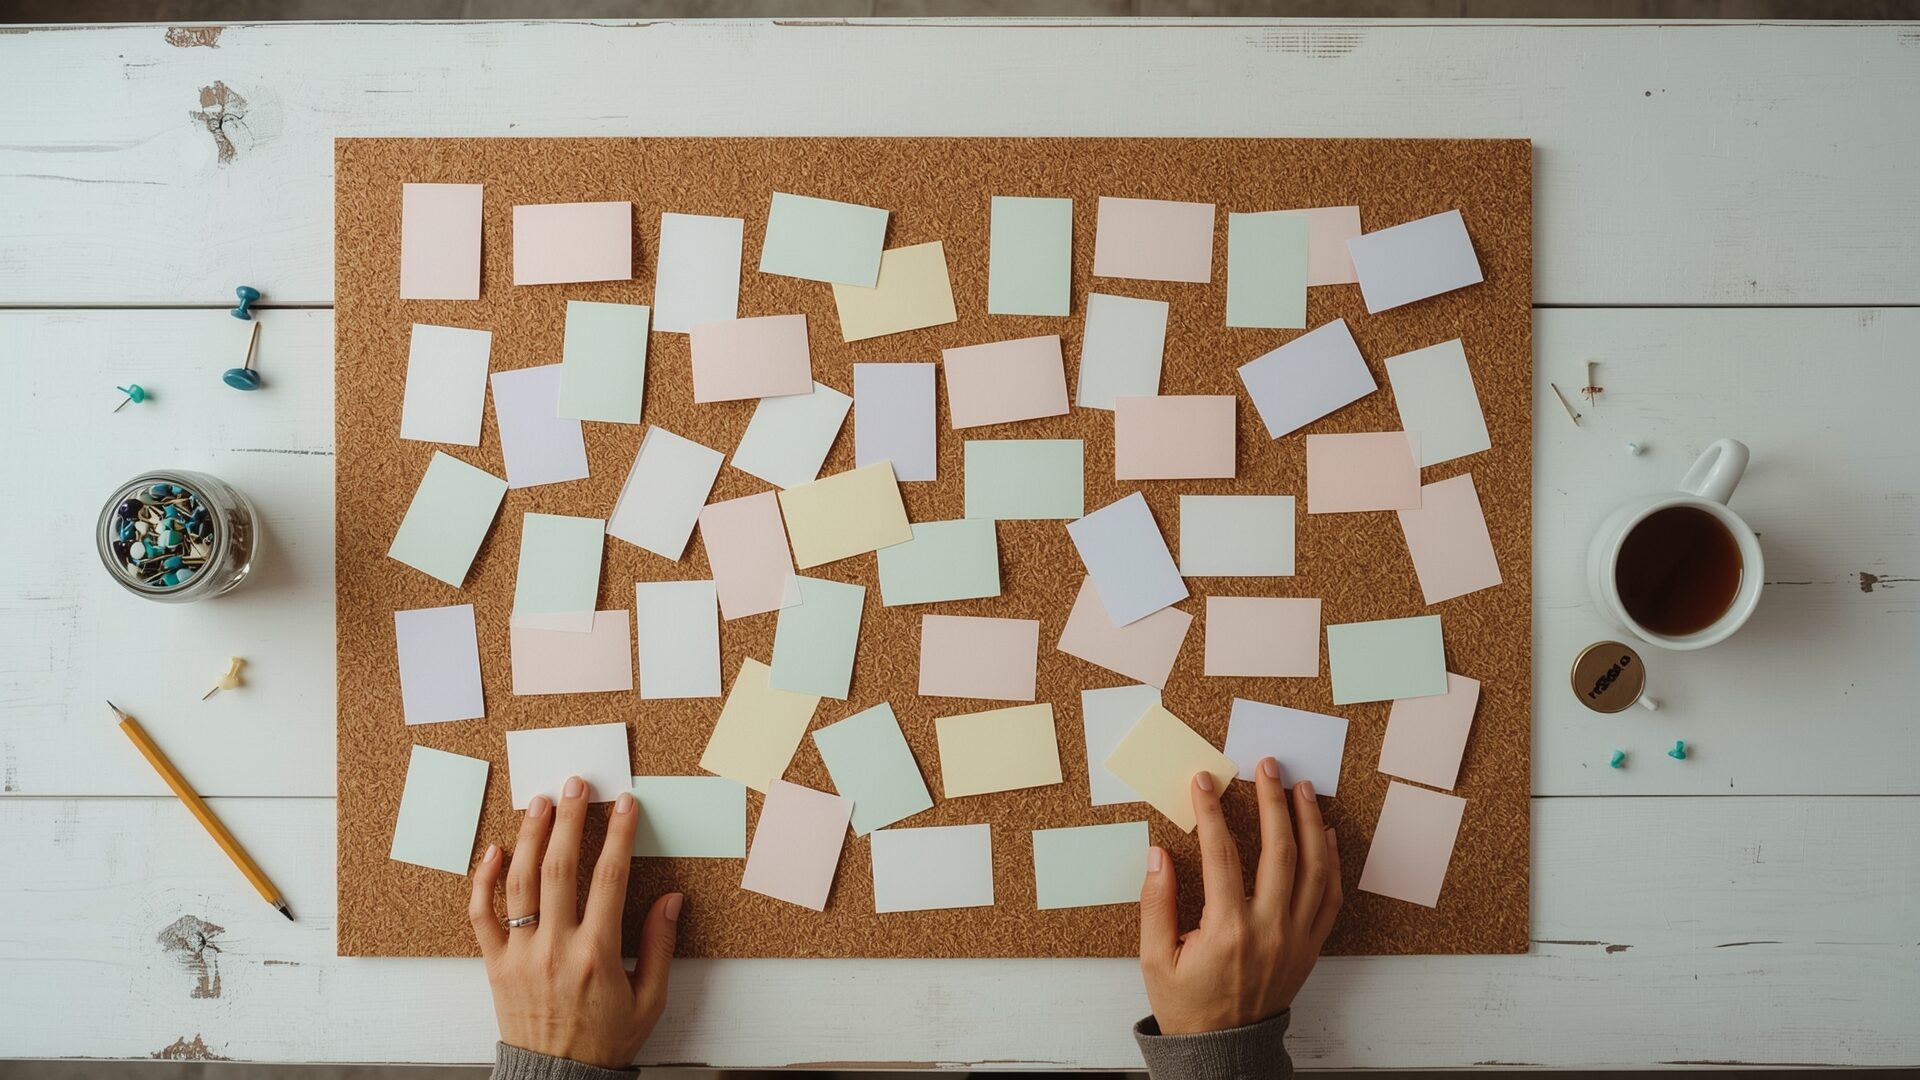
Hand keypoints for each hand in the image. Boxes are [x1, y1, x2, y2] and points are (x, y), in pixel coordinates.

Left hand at [469, 776, 682, 1068]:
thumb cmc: (605, 1042)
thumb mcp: (649, 1000)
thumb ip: (659, 946)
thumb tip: (671, 900)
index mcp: (597, 954)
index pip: (610, 877)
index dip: (620, 835)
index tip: (625, 805)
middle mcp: (555, 947)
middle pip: (561, 867)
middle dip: (570, 819)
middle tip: (576, 785)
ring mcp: (520, 954)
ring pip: (521, 881)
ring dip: (531, 836)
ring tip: (540, 802)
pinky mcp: (495, 964)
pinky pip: (482, 915)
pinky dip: (484, 880)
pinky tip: (494, 850)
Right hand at [1139, 757, 1342, 1034]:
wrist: (1224, 1051)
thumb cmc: (1187, 1006)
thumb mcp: (1155, 960)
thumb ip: (1157, 903)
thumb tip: (1159, 854)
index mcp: (1227, 930)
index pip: (1221, 854)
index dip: (1212, 812)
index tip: (1204, 781)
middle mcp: (1269, 930)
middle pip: (1278, 850)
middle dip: (1271, 801)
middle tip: (1267, 767)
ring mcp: (1296, 938)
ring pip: (1313, 868)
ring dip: (1308, 822)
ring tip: (1302, 788)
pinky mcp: (1311, 947)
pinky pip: (1330, 897)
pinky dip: (1331, 862)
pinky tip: (1323, 835)